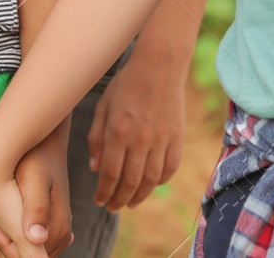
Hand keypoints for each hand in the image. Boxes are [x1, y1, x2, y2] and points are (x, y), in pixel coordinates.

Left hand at [0, 130, 73, 257]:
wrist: (44, 144)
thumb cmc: (37, 158)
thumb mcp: (35, 180)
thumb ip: (37, 209)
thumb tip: (36, 239)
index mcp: (57, 229)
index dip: (9, 251)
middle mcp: (60, 235)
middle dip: (5, 250)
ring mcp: (53, 231)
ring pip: (26, 254)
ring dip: (6, 246)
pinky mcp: (46, 226)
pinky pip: (27, 246)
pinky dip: (10, 242)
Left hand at [88, 48, 186, 211]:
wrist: (159, 65)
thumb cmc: (126, 84)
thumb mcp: (103, 107)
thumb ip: (97, 138)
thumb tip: (96, 168)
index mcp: (118, 132)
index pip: (110, 174)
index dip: (103, 193)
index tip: (99, 201)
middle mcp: (140, 139)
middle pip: (130, 182)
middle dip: (119, 200)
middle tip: (112, 207)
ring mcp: (161, 139)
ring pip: (151, 180)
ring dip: (139, 196)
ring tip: (130, 202)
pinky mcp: (177, 137)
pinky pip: (170, 167)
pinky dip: (160, 181)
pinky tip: (150, 184)